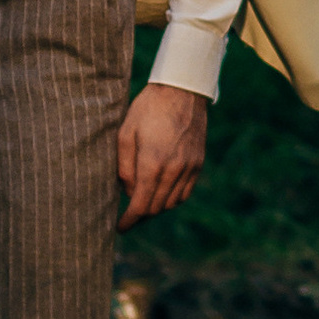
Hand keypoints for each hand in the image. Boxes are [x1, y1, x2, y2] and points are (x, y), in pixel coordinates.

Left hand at [117, 80, 208, 226]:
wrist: (182, 90)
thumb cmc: (148, 108)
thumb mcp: (125, 133)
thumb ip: (124, 166)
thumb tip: (127, 192)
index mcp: (152, 163)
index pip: (140, 205)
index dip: (129, 221)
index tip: (120, 228)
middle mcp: (174, 170)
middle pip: (156, 207)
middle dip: (141, 215)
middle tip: (128, 215)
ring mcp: (189, 167)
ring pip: (172, 202)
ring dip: (156, 207)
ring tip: (143, 202)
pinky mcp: (198, 163)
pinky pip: (185, 192)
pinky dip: (172, 198)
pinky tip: (161, 191)